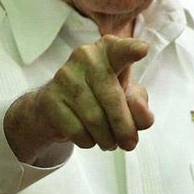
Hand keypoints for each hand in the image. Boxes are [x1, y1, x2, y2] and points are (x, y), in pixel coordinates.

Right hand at [4, 35, 153, 162]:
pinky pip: (77, 131)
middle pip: (112, 98)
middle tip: (130, 143)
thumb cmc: (98, 95)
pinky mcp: (50, 99)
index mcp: (107, 51)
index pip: (119, 49)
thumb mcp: (125, 96)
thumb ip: (139, 104)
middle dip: (124, 128)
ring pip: (95, 119)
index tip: (142, 50)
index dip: (130, 50)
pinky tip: (88, 135)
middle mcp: (85, 57)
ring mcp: (64, 77)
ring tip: (108, 140)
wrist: (55, 105)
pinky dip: (88, 141)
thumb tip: (140, 113)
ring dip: (107, 138)